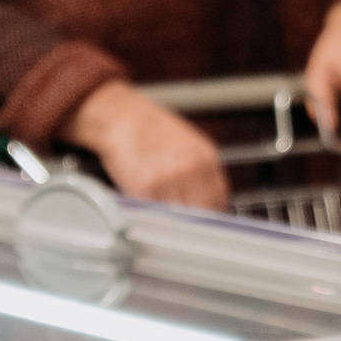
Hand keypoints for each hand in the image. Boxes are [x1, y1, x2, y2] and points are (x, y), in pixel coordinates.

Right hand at [63, 82, 228, 209]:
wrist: (121, 118)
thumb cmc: (150, 129)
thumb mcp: (189, 144)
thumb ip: (200, 171)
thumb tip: (208, 198)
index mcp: (205, 158)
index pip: (218, 198)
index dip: (210, 213)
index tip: (204, 220)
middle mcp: (190, 169)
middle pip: (201, 211)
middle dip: (192, 220)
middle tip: (183, 222)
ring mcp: (169, 180)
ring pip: (178, 216)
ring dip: (171, 219)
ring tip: (160, 208)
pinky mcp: (145, 188)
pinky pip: (154, 212)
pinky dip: (151, 214)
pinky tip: (147, 203)